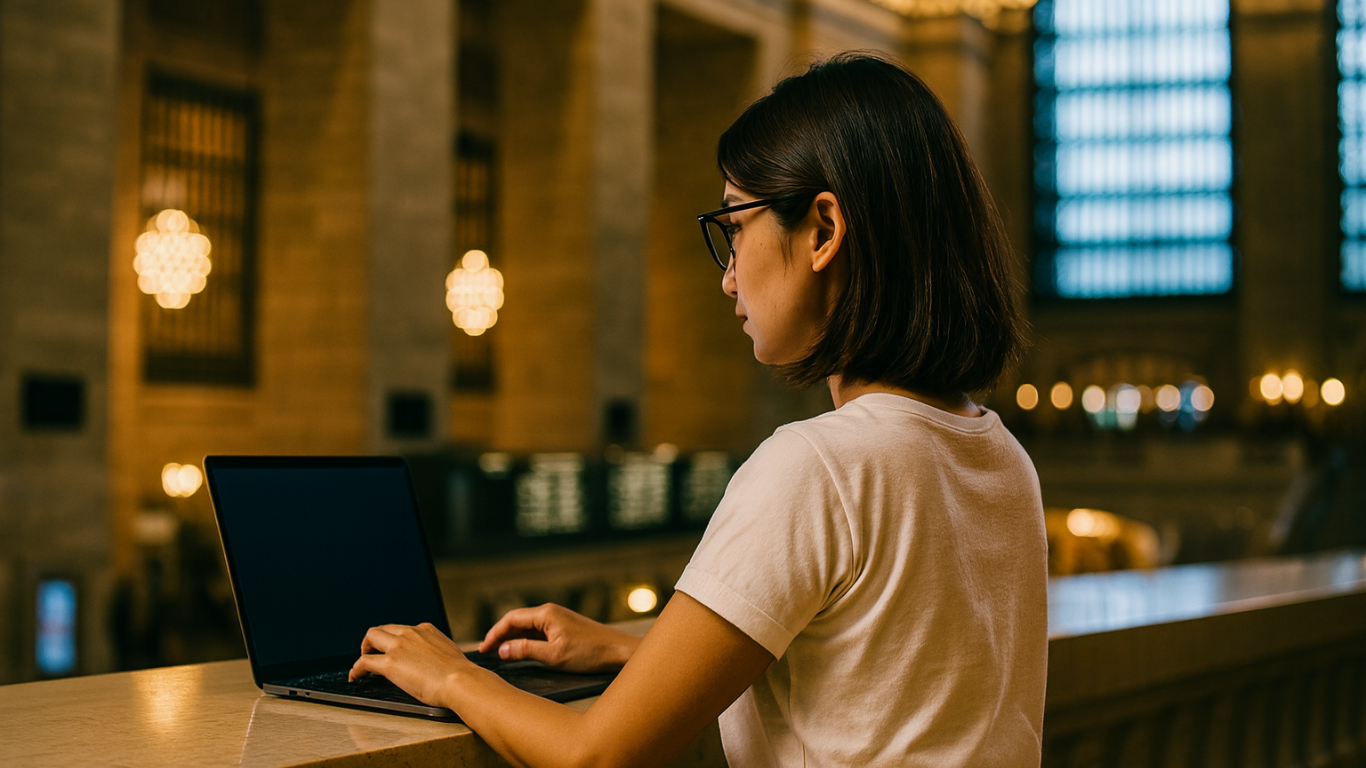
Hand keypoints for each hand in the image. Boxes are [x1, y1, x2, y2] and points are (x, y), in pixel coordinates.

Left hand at [348, 622, 478, 706]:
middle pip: (383, 629)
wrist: (459, 680)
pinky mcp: (389, 663)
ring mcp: (398, 646)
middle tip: (373, 652)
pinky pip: (364, 662)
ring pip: (371, 637)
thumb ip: (437, 652)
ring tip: (362, 662)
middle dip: (375, 640)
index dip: (394, 639)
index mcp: (426, 629)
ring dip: (364, 648)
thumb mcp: (449, 653)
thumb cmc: (459, 673)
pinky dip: (356, 668)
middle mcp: (410, 633)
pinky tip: (356, 676)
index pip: (403, 629)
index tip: (393, 648)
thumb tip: (435, 662)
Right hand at [478, 603, 640, 672]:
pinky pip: (539, 632)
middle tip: (487, 653)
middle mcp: (551, 612)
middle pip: (518, 621)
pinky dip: (526, 641)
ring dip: (513, 639)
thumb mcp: (553, 656)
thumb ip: (525, 651)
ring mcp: (558, 619)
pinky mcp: (564, 628)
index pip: (511, 619)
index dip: (494, 634)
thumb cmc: (589, 653)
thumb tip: (502, 650)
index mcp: (546, 614)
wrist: (618, 651)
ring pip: (528, 627)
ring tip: (500, 654)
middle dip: (501, 636)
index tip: (484, 649)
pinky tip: (522, 652)